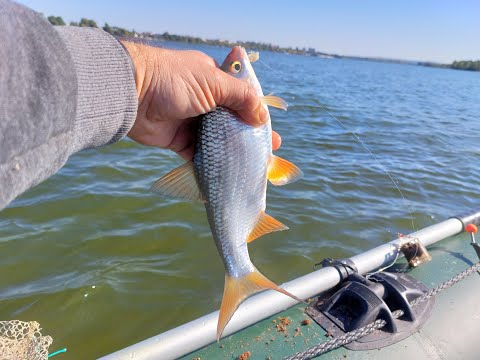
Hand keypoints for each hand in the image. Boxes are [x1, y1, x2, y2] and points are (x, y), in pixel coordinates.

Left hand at [120, 41, 281, 158]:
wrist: (131, 94)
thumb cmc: (174, 80)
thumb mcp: (214, 82)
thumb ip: (241, 98)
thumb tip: (263, 117)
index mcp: (213, 80)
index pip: (241, 96)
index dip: (256, 111)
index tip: (269, 126)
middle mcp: (204, 100)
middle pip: (233, 121)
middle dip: (250, 135)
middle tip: (269, 150)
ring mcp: (191, 121)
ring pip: (219, 140)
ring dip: (235, 151)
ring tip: (254, 164)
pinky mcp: (179, 141)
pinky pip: (199, 155)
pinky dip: (212, 164)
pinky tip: (229, 174)